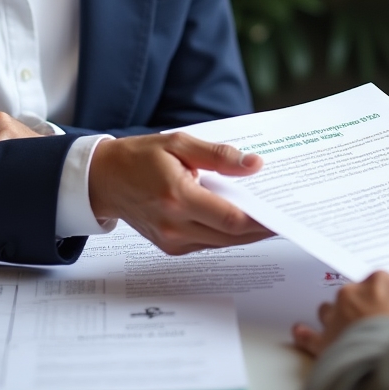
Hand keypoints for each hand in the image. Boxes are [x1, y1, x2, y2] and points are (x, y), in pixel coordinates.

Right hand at [89, 132, 270, 253]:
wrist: (104, 180)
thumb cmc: (140, 157)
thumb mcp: (179, 143)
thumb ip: (218, 155)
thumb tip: (253, 164)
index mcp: (178, 197)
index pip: (231, 218)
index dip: (261, 220)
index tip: (282, 212)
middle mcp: (175, 226)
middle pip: (232, 236)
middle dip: (261, 227)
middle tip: (284, 214)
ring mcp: (172, 240)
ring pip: (222, 243)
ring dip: (246, 232)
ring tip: (269, 215)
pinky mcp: (171, 246)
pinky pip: (208, 243)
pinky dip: (227, 233)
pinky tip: (240, 219)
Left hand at [292, 255, 388, 356]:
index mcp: (378, 280)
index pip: (380, 282)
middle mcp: (352, 294)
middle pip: (356, 295)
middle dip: (365, 307)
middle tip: (380, 325)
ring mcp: (337, 318)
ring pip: (332, 312)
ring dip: (338, 318)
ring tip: (351, 331)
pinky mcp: (325, 343)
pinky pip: (310, 337)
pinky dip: (306, 335)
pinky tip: (301, 331)